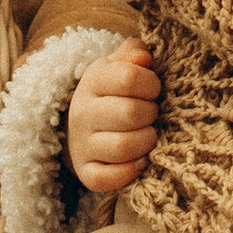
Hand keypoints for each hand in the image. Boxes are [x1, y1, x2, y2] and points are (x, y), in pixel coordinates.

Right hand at [69, 43, 160, 191]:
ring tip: (149, 135)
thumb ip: (133, 53)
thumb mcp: (118, 66)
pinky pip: (107, 179)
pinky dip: (129, 172)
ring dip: (146, 142)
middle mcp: (82, 113)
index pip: (129, 78)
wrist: (79, 126)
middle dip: (151, 114)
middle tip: (152, 114)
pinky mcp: (85, 173)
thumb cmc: (112, 93)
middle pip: (130, 113)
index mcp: (93, 81)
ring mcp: (82, 145)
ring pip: (122, 147)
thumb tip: (144, 57)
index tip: (153, 89)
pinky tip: (140, 160)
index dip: (151, 84)